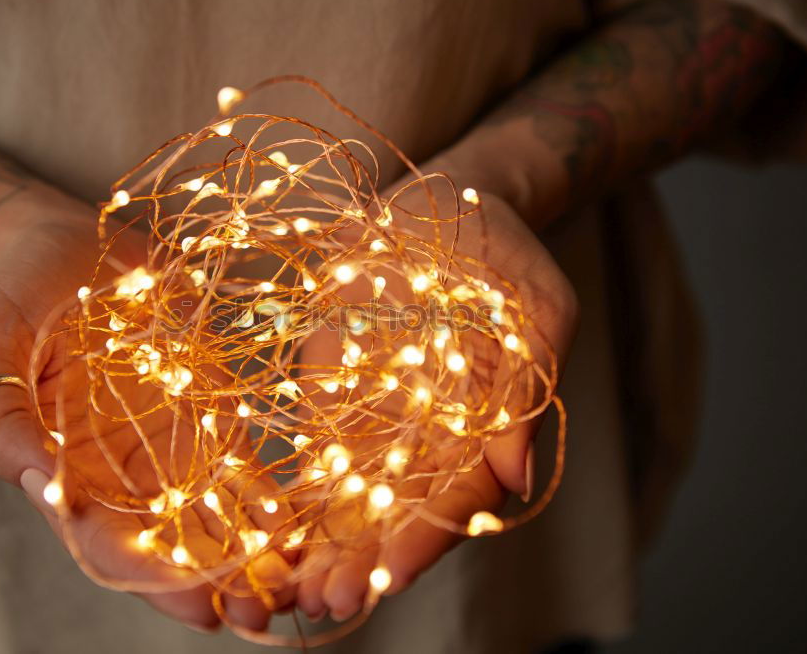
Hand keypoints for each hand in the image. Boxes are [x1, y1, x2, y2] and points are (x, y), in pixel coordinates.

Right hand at [0, 200, 292, 631]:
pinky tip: (298, 523)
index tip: (197, 606)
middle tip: (259, 613)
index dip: (150, 580)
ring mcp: (167, 446)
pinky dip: (265, 500)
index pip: (107, 543)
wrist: (73, 244)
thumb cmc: (22, 292)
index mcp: (66, 469)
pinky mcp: (206, 416)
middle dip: (214, 584)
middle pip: (168, 546)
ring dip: (250, 555)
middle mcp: (119, 472)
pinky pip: (237, 468)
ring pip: (211, 518)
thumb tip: (41, 481)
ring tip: (293, 582)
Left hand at [293, 189, 577, 620]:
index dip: (426, 535)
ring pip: (356, 498)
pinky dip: (299, 496)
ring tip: (292, 589)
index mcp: (488, 423)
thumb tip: (518, 479)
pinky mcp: (339, 397)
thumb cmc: (501, 249)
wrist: (440, 206)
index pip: (459, 494)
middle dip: (365, 558)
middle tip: (328, 600)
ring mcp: (384, 419)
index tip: (389, 574)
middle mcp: (434, 434)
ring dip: (326, 544)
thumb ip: (528, 389)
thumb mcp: (535, 306)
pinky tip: (271, 533)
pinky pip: (321, 455)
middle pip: (400, 511)